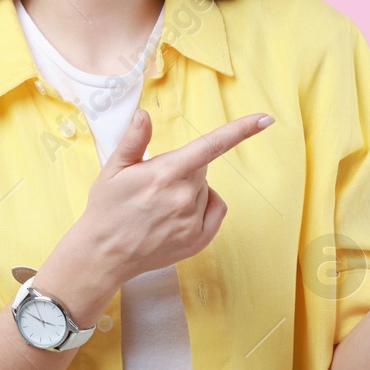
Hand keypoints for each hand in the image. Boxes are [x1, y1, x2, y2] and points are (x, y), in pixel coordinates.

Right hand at [65, 108, 274, 284]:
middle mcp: (184, 197)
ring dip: (190, 189)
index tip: (265, 119)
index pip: (211, 145)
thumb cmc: (106, 209)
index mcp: (165, 173)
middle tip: (154, 184)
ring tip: (159, 205)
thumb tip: (144, 115)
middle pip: (201, 167)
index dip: (241, 130)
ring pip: (205, 189)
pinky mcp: (198, 240)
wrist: (104, 255)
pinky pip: (216, 209)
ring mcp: (193, 221)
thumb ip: (133, 140)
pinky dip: (204, 206)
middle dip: (184, 168)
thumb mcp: (112, 169)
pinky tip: (179, 214)